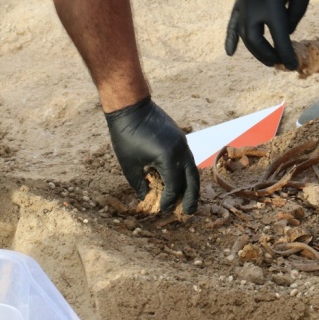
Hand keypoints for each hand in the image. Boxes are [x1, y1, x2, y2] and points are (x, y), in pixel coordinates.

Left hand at [105, 97, 198, 213]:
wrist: (132, 107)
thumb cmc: (126, 136)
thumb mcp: (129, 165)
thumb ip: (139, 184)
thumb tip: (146, 197)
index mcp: (167, 158)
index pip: (173, 186)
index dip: (168, 200)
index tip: (163, 209)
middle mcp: (180, 151)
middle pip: (191, 179)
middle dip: (191, 197)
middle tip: (189, 212)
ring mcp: (183, 143)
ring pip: (192, 169)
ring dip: (191, 185)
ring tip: (189, 199)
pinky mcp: (181, 138)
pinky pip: (187, 159)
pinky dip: (186, 172)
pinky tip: (181, 180)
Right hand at [225, 0, 312, 69]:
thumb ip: (297, 13)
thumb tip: (288, 32)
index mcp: (272, 3)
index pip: (280, 37)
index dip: (287, 54)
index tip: (294, 66)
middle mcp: (254, 6)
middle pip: (256, 42)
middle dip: (268, 56)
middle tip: (281, 64)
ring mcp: (244, 3)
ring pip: (244, 35)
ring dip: (255, 51)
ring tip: (268, 59)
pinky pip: (234, 22)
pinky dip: (232, 38)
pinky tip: (230, 52)